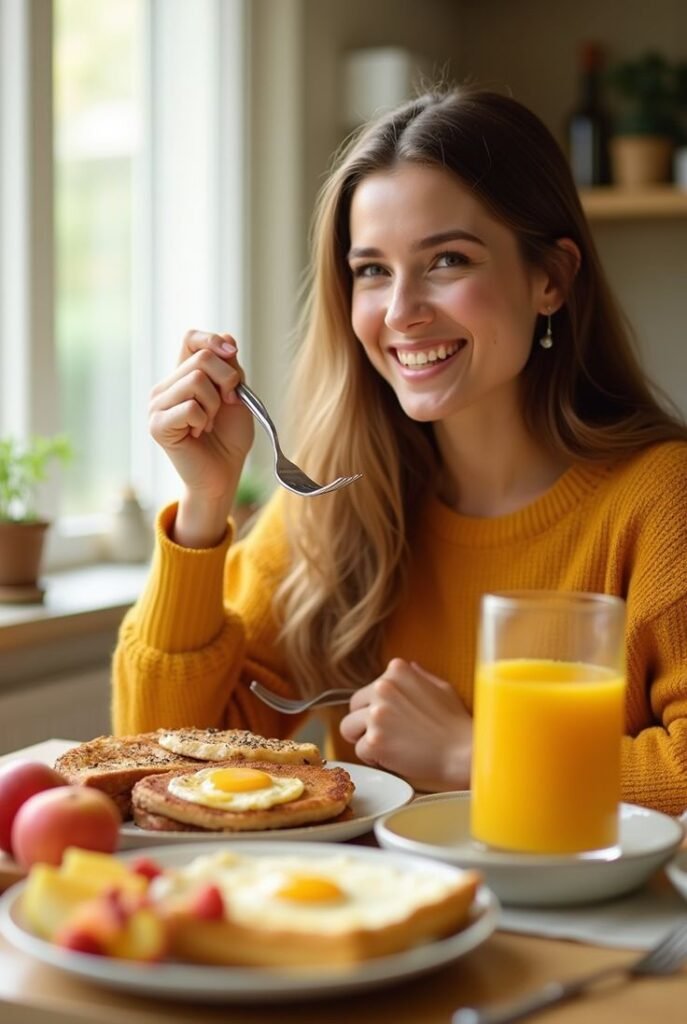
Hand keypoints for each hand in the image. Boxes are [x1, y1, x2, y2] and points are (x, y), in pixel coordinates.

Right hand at [149, 330, 254, 545]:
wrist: (224, 473)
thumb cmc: (229, 437)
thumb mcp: (238, 395)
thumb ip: (231, 368)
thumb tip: (226, 339)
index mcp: (183, 375)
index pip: (191, 338)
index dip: (212, 340)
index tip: (233, 356)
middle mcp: (166, 387)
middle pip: (201, 358)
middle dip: (226, 381)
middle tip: (226, 406)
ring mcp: (157, 405)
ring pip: (195, 380)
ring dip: (214, 404)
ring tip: (209, 422)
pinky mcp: (157, 425)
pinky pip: (189, 407)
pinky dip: (204, 420)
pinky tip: (198, 433)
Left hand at [339, 658, 471, 790]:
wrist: (463, 753)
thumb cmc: (456, 723)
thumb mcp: (442, 688)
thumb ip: (419, 676)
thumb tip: (407, 667)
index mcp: (397, 670)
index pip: (369, 688)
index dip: (378, 706)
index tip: (395, 718)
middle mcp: (382, 687)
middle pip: (353, 707)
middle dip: (365, 721)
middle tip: (388, 735)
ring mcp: (376, 713)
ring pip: (348, 728)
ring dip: (364, 739)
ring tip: (389, 746)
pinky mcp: (374, 740)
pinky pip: (359, 751)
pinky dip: (374, 758)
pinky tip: (395, 757)